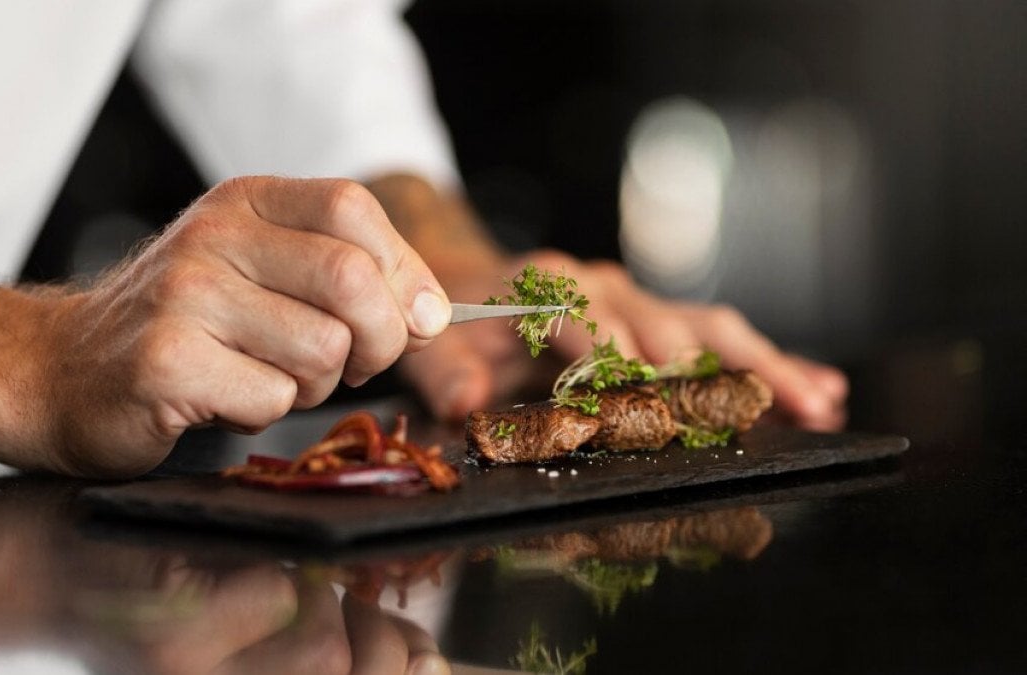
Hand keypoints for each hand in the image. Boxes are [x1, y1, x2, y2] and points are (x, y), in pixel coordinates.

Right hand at [0, 177, 450, 476]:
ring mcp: (184, 296)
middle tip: (352, 363)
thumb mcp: (257, 272)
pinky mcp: (164, 362)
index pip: (354, 210)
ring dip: (312, 385)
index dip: (403, 272)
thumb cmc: (179, 326)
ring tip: (262, 376)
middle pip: (352, 281)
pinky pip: (271, 400)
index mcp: (244, 202)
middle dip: (377, 341)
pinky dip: (262, 415)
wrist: (58, 370)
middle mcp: (213, 236)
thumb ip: (345, 275)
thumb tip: (433, 313)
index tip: (413, 320)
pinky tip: (220, 400)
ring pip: (321, 349)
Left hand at [400, 249, 846, 430]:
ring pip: (712, 330)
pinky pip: (721, 339)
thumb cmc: (456, 324)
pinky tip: (819, 385)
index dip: (620, 358)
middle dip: (715, 371)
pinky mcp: (659, 321)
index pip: (594, 323)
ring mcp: (638, 302)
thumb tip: (466, 402)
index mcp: (549, 287)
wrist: (468, 286)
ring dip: (767, 365)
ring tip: (818, 402)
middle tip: (762, 410)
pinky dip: (769, 362)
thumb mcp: (435, 347)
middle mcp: (604, 287)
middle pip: (671, 327)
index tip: (650, 393)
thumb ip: (444, 374)